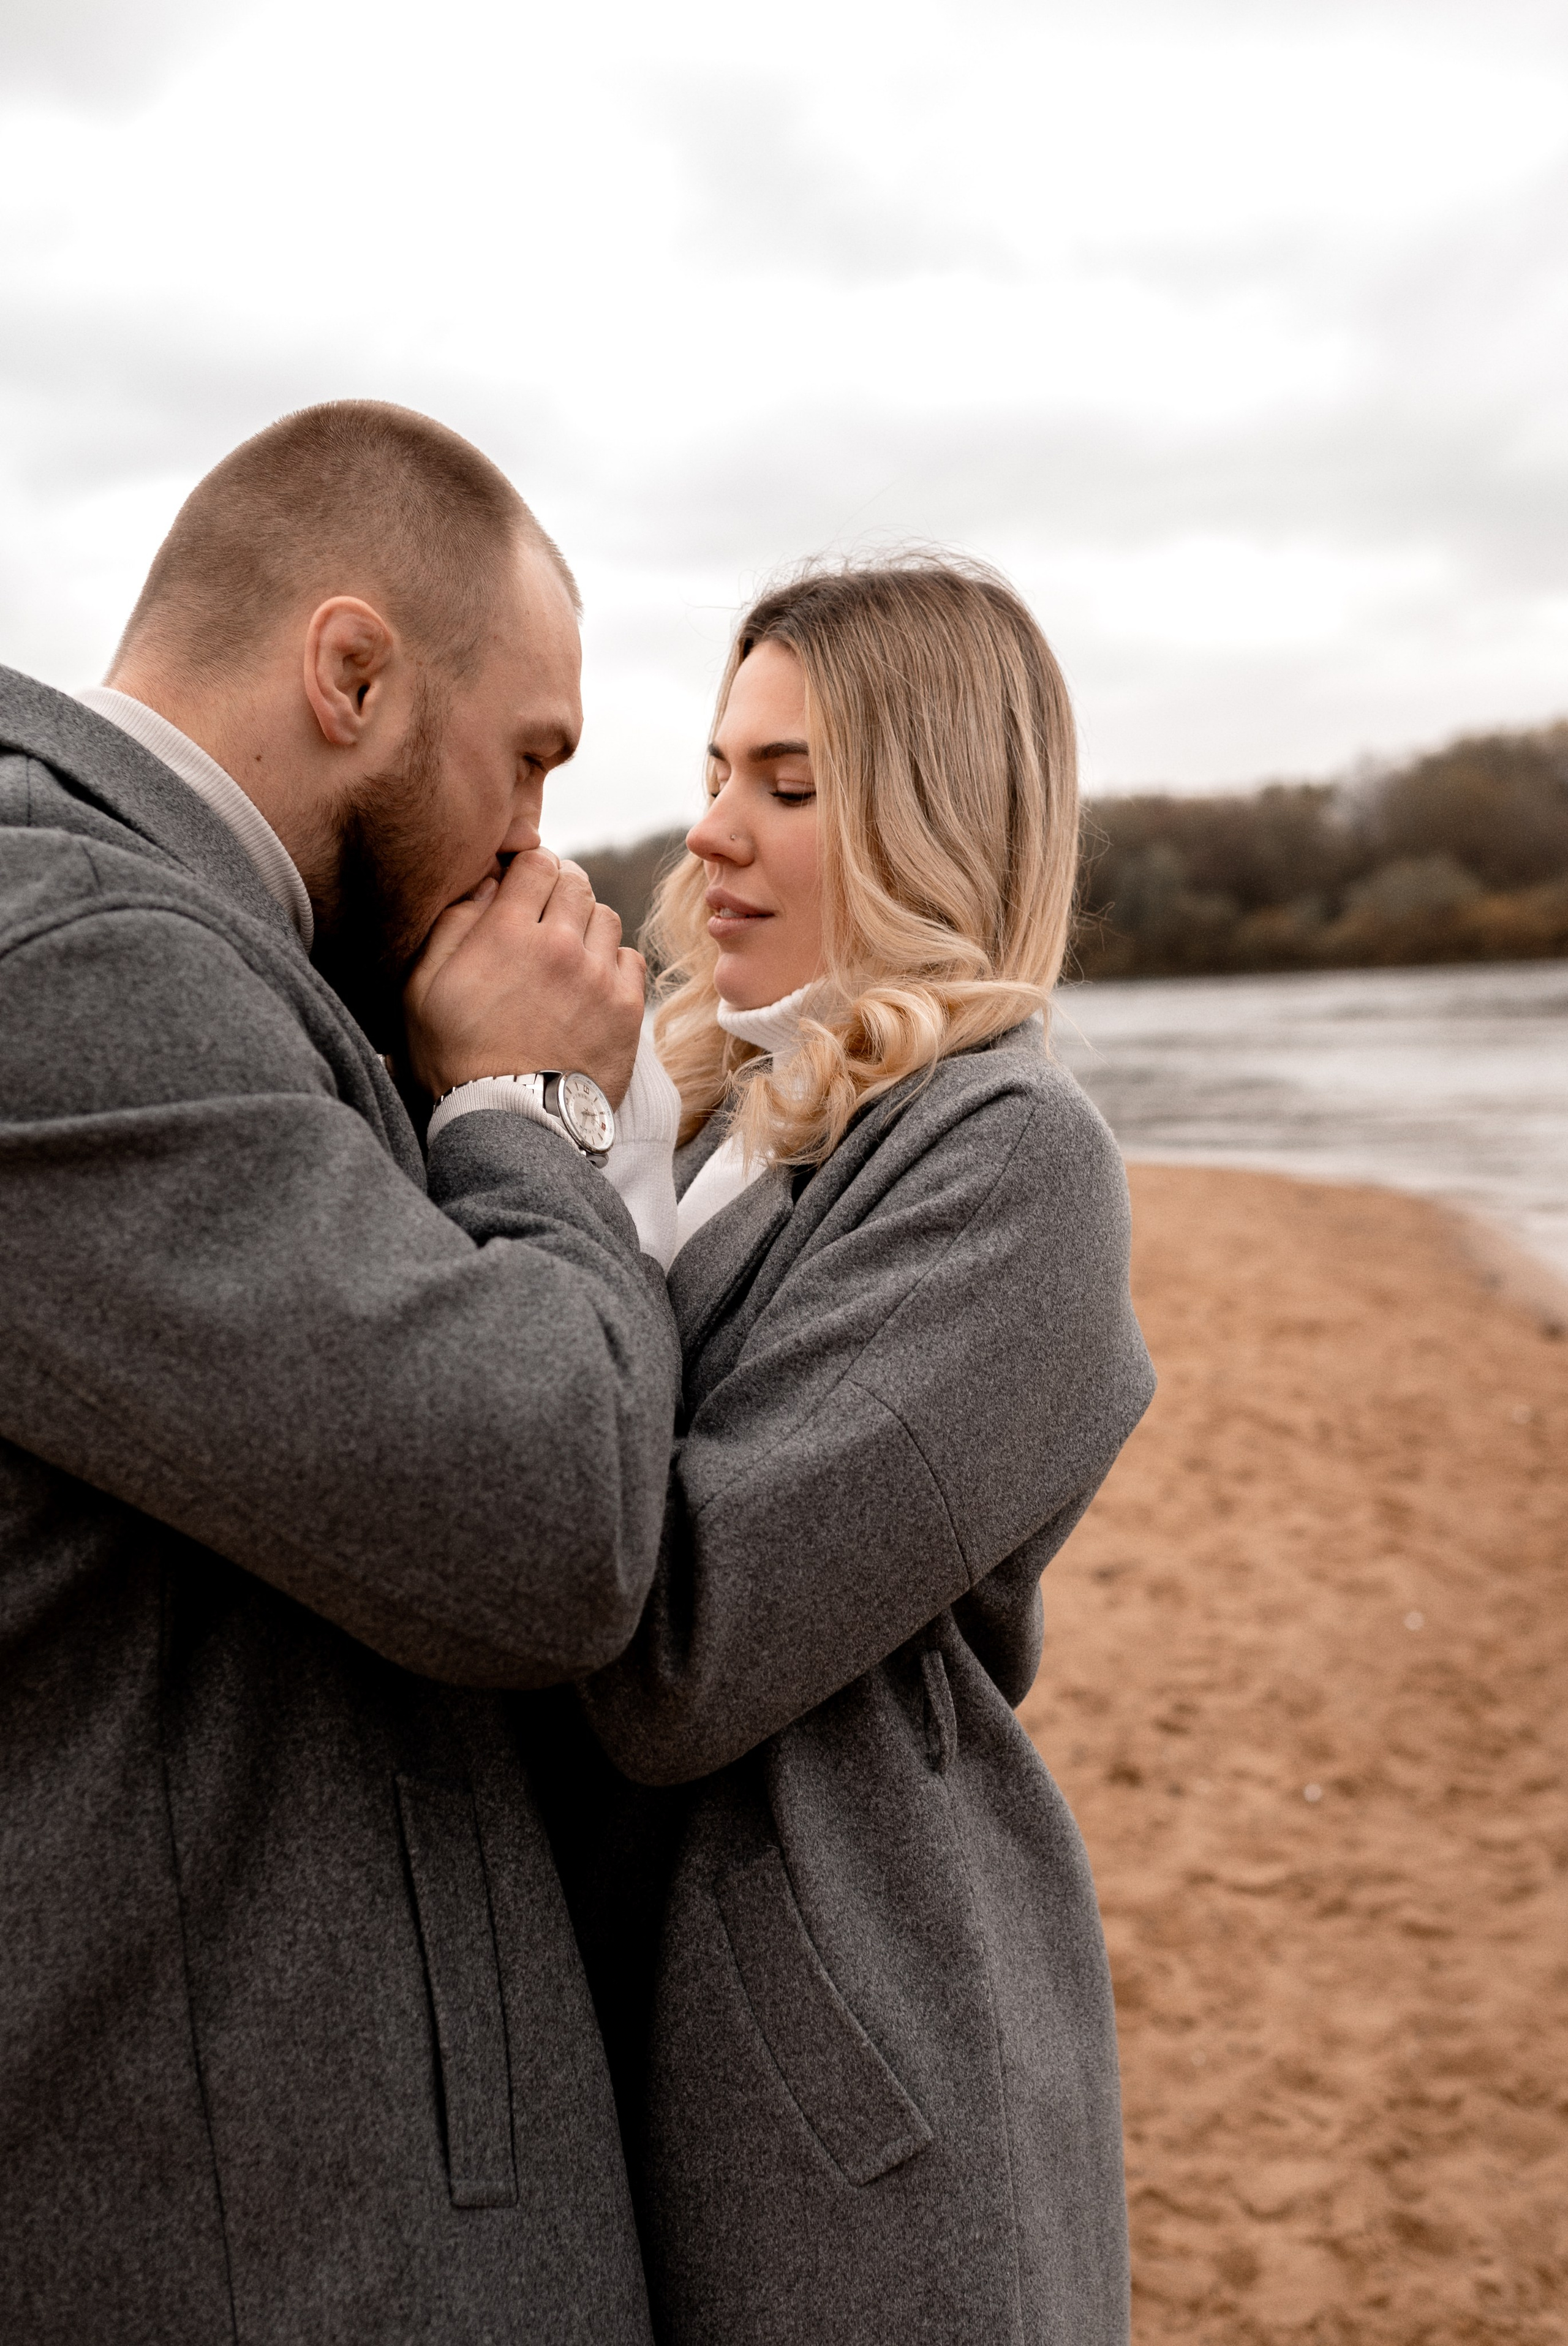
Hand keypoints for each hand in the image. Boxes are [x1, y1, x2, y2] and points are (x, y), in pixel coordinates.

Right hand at [404, 852, 644, 1106]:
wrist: (508, 1122)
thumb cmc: (453, 1058)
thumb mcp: (422, 988)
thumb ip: (451, 925)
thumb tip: (487, 883)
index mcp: (507, 932)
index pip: (537, 861)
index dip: (529, 868)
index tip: (521, 887)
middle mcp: (560, 945)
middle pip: (576, 882)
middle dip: (559, 889)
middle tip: (543, 917)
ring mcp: (598, 976)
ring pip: (605, 917)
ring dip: (586, 926)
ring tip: (564, 954)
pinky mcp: (625, 1009)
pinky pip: (629, 959)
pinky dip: (611, 963)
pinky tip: (588, 983)